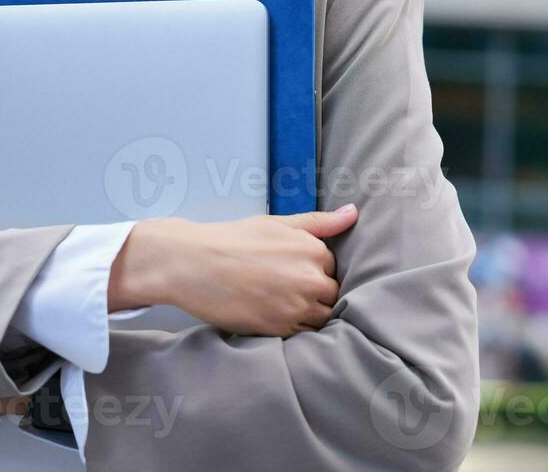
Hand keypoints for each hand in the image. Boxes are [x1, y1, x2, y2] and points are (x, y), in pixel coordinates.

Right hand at [109, 203, 357, 336]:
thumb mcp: (277, 223)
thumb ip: (319, 222)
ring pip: (320, 318)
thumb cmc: (233, 239)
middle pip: (330, 294)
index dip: (311, 270)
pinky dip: (293, 328)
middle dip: (312, 293)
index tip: (289, 270)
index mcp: (313, 250)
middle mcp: (311, 279)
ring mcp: (297, 307)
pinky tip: (272, 314)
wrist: (194, 264)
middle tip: (282, 287)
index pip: (331, 267)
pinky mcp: (280, 329)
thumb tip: (354, 212)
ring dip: (306, 313)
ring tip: (278, 303)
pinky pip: (303, 335)